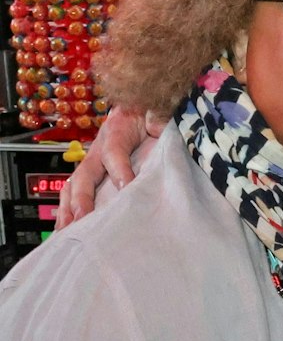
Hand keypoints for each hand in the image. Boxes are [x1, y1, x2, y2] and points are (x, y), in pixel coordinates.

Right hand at [56, 105, 160, 228]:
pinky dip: (69, 210)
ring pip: (74, 186)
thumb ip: (158, 118)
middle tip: (84, 216)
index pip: (114, 153)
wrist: (139, 110)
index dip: (119, 171)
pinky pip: (75, 192)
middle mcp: (98, 149)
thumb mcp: (156, 113)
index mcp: (116, 132)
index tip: (126, 188)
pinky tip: (67, 229)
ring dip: (69, 208)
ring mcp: (93, 163)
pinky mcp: (93, 174)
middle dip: (83, 197)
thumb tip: (156, 126)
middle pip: (86, 174)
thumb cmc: (149, 115)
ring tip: (67, 230)